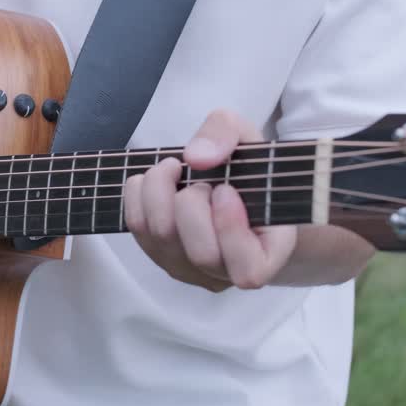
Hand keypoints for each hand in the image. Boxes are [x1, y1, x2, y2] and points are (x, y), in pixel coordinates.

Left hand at [123, 110, 297, 292]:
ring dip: (159, 194)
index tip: (225, 189)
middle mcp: (227, 272)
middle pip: (201, 254)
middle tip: (199, 179)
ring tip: (173, 167)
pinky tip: (152, 178)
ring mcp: (191, 269)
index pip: (249, 270)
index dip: (231, 229)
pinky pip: (139, 231)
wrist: (230, 186)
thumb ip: (227, 134)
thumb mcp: (246, 136)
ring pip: (163, 242)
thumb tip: (197, 157)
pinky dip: (138, 197)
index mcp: (267, 253)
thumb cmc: (247, 169)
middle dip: (192, 204)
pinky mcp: (160, 256)